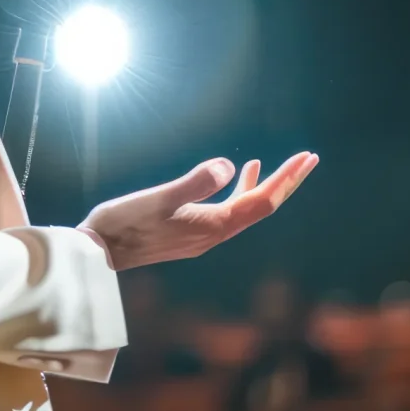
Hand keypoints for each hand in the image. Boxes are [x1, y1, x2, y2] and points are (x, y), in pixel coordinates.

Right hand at [78, 152, 317, 271]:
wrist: (99, 252)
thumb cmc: (124, 223)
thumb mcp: (159, 198)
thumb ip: (193, 183)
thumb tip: (227, 166)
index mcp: (212, 225)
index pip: (261, 202)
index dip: (286, 179)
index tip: (306, 158)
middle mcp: (214, 234)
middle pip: (262, 208)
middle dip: (287, 183)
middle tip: (310, 159)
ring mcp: (203, 235)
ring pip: (247, 210)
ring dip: (266, 187)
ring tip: (283, 165)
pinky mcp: (191, 231)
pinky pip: (228, 211)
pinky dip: (239, 191)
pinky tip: (235, 175)